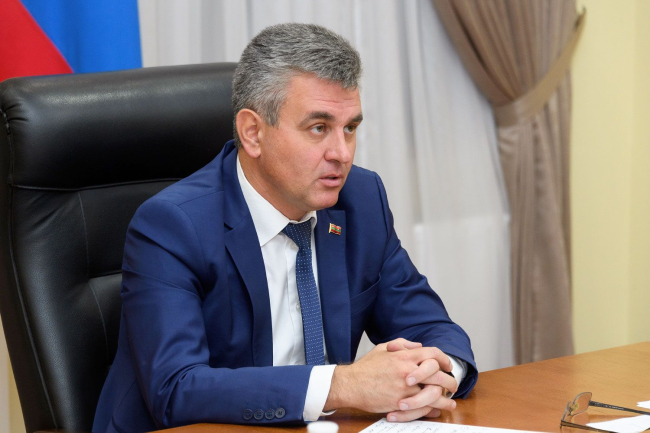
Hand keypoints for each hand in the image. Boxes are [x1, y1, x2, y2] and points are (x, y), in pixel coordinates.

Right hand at [324, 338, 454, 415]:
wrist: (351, 384)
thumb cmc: (366, 367)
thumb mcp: (383, 348)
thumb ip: (402, 344)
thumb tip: (419, 346)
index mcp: (404, 356)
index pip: (433, 354)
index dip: (444, 359)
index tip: (447, 366)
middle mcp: (408, 371)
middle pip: (439, 375)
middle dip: (450, 381)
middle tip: (452, 385)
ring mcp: (406, 389)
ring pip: (435, 394)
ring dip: (446, 399)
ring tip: (450, 401)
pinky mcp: (401, 403)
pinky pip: (423, 408)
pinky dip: (433, 409)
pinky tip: (436, 409)